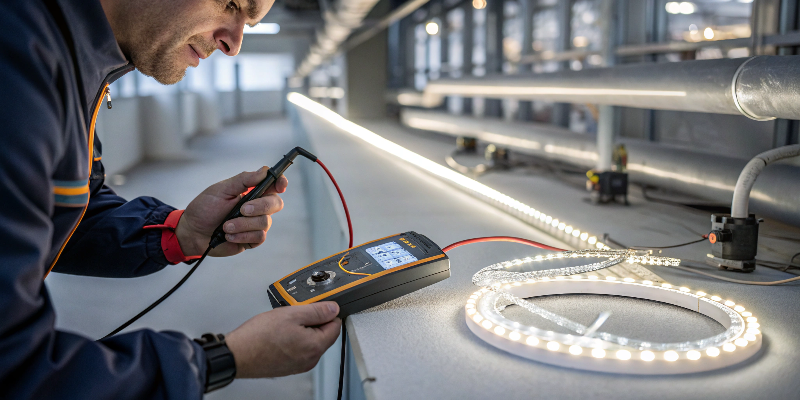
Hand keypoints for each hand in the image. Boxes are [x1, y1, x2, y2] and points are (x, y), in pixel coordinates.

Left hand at [175, 166, 288, 256]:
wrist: (193, 232)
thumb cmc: (205, 208)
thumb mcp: (221, 190)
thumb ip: (243, 180)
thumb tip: (264, 171)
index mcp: (252, 191)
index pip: (273, 184)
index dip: (281, 183)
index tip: (280, 185)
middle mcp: (258, 207)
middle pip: (275, 203)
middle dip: (259, 207)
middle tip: (242, 210)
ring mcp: (256, 224)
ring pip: (265, 223)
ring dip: (243, 224)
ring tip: (226, 226)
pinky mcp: (252, 239)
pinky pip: (259, 237)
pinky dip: (242, 236)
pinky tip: (229, 236)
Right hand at [225, 302, 341, 377]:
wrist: (237, 355)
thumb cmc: (259, 336)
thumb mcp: (291, 314)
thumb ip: (316, 310)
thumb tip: (333, 309)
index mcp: (315, 346)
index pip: (335, 326)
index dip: (327, 312)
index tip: (316, 306)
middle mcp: (310, 359)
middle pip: (323, 334)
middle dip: (313, 321)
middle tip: (295, 312)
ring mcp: (299, 365)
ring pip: (310, 341)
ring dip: (302, 329)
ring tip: (284, 323)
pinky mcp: (288, 366)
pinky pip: (299, 349)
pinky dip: (293, 339)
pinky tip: (279, 333)